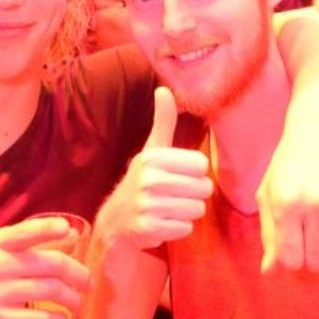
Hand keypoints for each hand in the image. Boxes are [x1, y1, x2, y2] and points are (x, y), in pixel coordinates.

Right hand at [0, 217, 91, 318]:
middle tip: (88, 283)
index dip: (49, 229)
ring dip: (72, 299)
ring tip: (78, 303)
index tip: (69, 232)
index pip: (26, 232)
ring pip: (50, 291)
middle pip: (51, 264)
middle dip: (78, 274)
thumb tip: (69, 234)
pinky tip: (62, 318)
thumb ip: (24, 242)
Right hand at [97, 86, 212, 251]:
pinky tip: (161, 223)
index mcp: (153, 157)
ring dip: (186, 213)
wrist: (115, 222)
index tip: (177, 176)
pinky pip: (186, 229)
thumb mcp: (151, 151)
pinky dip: (178, 229)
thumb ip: (163, 122)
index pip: (202, 164)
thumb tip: (165, 89)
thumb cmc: (142, 182)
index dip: (194, 173)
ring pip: (197, 209)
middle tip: (173, 196)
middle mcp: (149, 179)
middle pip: (204, 188)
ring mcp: (147, 205)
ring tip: (167, 210)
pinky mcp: (148, 228)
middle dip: (193, 195)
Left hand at [257, 115, 318, 273]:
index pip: (291, 259)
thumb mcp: (269, 193)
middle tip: (307, 236)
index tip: (291, 246)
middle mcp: (316, 205)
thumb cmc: (289, 161)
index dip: (290, 259)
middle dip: (310, 256)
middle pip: (317, 262)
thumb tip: (269, 272)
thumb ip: (268, 234)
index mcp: (286, 204)